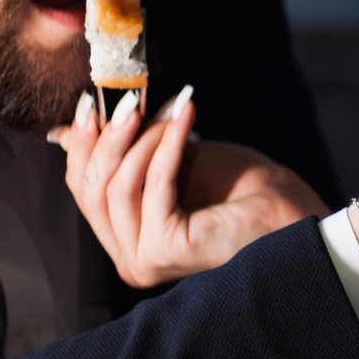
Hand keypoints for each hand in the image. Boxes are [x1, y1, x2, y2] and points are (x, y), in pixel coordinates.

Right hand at [48, 87, 325, 286]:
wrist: (291, 212)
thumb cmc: (239, 189)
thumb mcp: (169, 160)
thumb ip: (125, 149)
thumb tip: (67, 127)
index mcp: (126, 242)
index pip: (82, 188)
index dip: (83, 142)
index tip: (93, 101)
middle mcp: (129, 259)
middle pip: (90, 187)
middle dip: (109, 136)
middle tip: (129, 98)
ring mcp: (142, 259)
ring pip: (116, 185)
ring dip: (144, 137)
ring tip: (170, 107)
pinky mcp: (163, 249)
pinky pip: (151, 184)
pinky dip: (168, 143)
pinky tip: (185, 115)